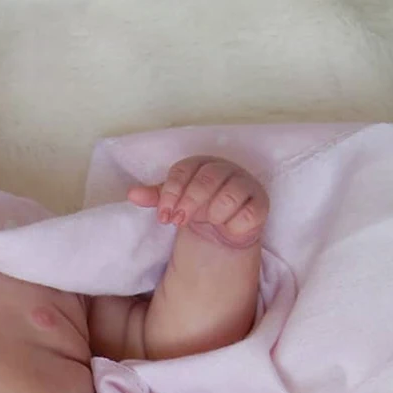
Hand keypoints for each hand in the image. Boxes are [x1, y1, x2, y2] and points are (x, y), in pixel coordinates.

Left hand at [128, 156, 268, 245]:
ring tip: (208, 223)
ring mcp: (245, 184)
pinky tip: (227, 227)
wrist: (222, 228)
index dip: (171, 192)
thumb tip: (132, 193)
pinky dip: (234, 224)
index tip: (163, 217)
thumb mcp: (174, 202)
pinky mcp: (260, 203)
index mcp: (201, 164)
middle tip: (178, 221)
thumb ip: (156, 197)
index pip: (184, 170)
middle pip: (207, 179)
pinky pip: (248, 213)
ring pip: (230, 195)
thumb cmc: (197, 207)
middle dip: (190, 202)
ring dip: (213, 213)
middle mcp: (225, 169)